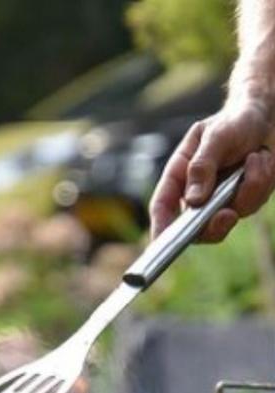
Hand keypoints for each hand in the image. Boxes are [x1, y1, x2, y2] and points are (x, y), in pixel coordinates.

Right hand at [149, 101, 274, 240]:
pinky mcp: (242, 200)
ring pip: (230, 216)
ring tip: (256, 157)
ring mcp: (219, 199)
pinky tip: (261, 160)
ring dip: (249, 188)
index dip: (160, 227)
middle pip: (195, 227)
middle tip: (228, 215)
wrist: (265, 116)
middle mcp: (196, 193)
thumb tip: (193, 201)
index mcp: (178, 176)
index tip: (161, 243)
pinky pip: (253, 205)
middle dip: (214, 225)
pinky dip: (263, 183)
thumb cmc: (234, 120)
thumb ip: (202, 167)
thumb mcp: (215, 136)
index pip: (163, 207)